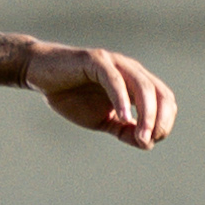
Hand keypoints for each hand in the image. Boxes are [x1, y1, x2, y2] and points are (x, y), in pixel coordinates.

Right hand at [24, 44, 175, 148]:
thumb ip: (124, 130)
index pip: (165, 100)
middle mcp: (131, 70)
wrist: (40, 75)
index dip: (164, 121)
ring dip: (147, 113)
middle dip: (160, 119)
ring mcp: (114, 63)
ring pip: (143, 87)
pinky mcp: (95, 60)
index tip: (150, 141)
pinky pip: (115, 80)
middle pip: (160, 93)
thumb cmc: (71, 95)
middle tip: (148, 139)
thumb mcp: (101, 120)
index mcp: (136, 83)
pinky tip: (122, 116)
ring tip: (141, 135)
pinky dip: (122, 98)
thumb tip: (147, 143)